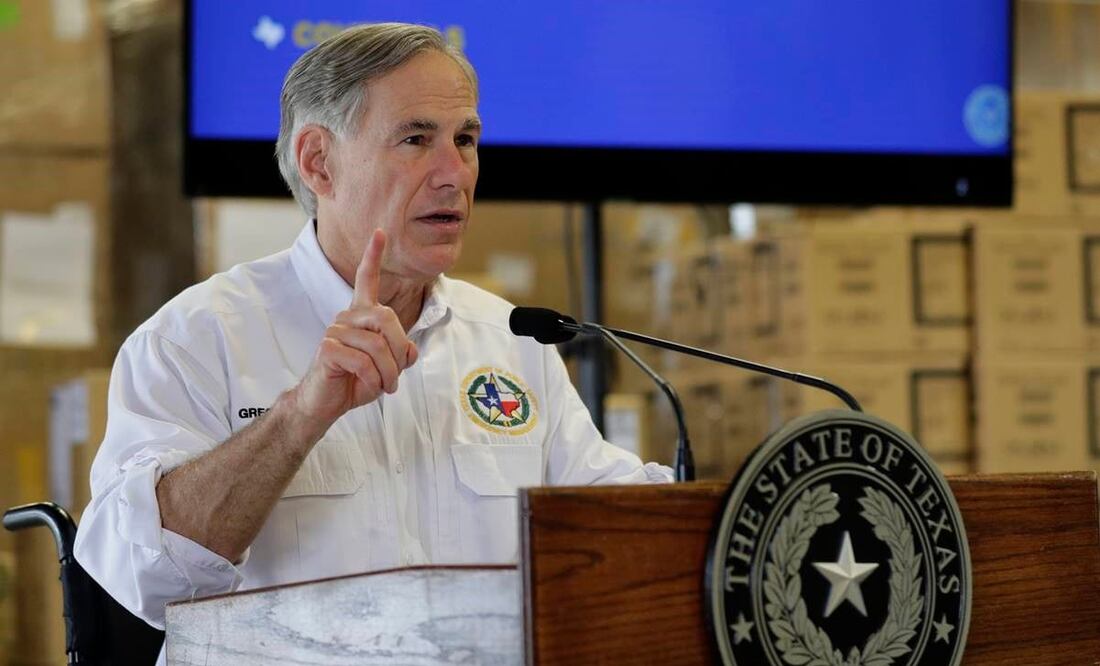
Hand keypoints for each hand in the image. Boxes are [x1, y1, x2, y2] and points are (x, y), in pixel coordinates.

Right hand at [289, 229, 418, 433]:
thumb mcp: (387, 368)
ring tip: (385, 387)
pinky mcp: (327, 347)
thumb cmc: (356, 381)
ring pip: (377, 345)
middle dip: (399, 350)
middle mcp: (347, 317)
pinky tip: (368, 387)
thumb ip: (402, 354)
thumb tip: (409, 349)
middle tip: (397, 376)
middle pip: (387, 319)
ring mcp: (335, 330)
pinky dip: (373, 379)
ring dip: (388, 373)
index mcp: (360, 315)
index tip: (380, 232)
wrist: (326, 402)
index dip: (373, 256)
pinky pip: (363, 361)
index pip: (365, 279)